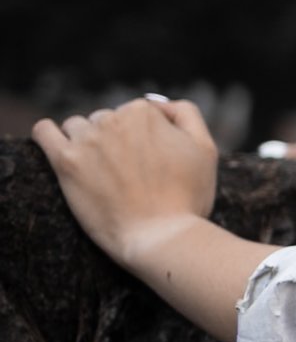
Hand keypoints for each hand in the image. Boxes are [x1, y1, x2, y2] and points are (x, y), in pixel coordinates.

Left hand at [32, 96, 219, 270]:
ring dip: (86, 142)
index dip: (146, 138)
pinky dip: (47, 134)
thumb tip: (161, 104)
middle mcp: (113, 119)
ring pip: (78, 126)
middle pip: (106, 119)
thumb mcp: (205, 148)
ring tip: (99, 171)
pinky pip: (44, 133)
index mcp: (144, 112)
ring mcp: (87, 140)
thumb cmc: (187, 198)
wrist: (160, 238)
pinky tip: (54, 143)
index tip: (150, 162)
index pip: (137, 113)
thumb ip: (186, 114)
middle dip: (115, 140)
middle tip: (128, 173)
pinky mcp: (65, 163)